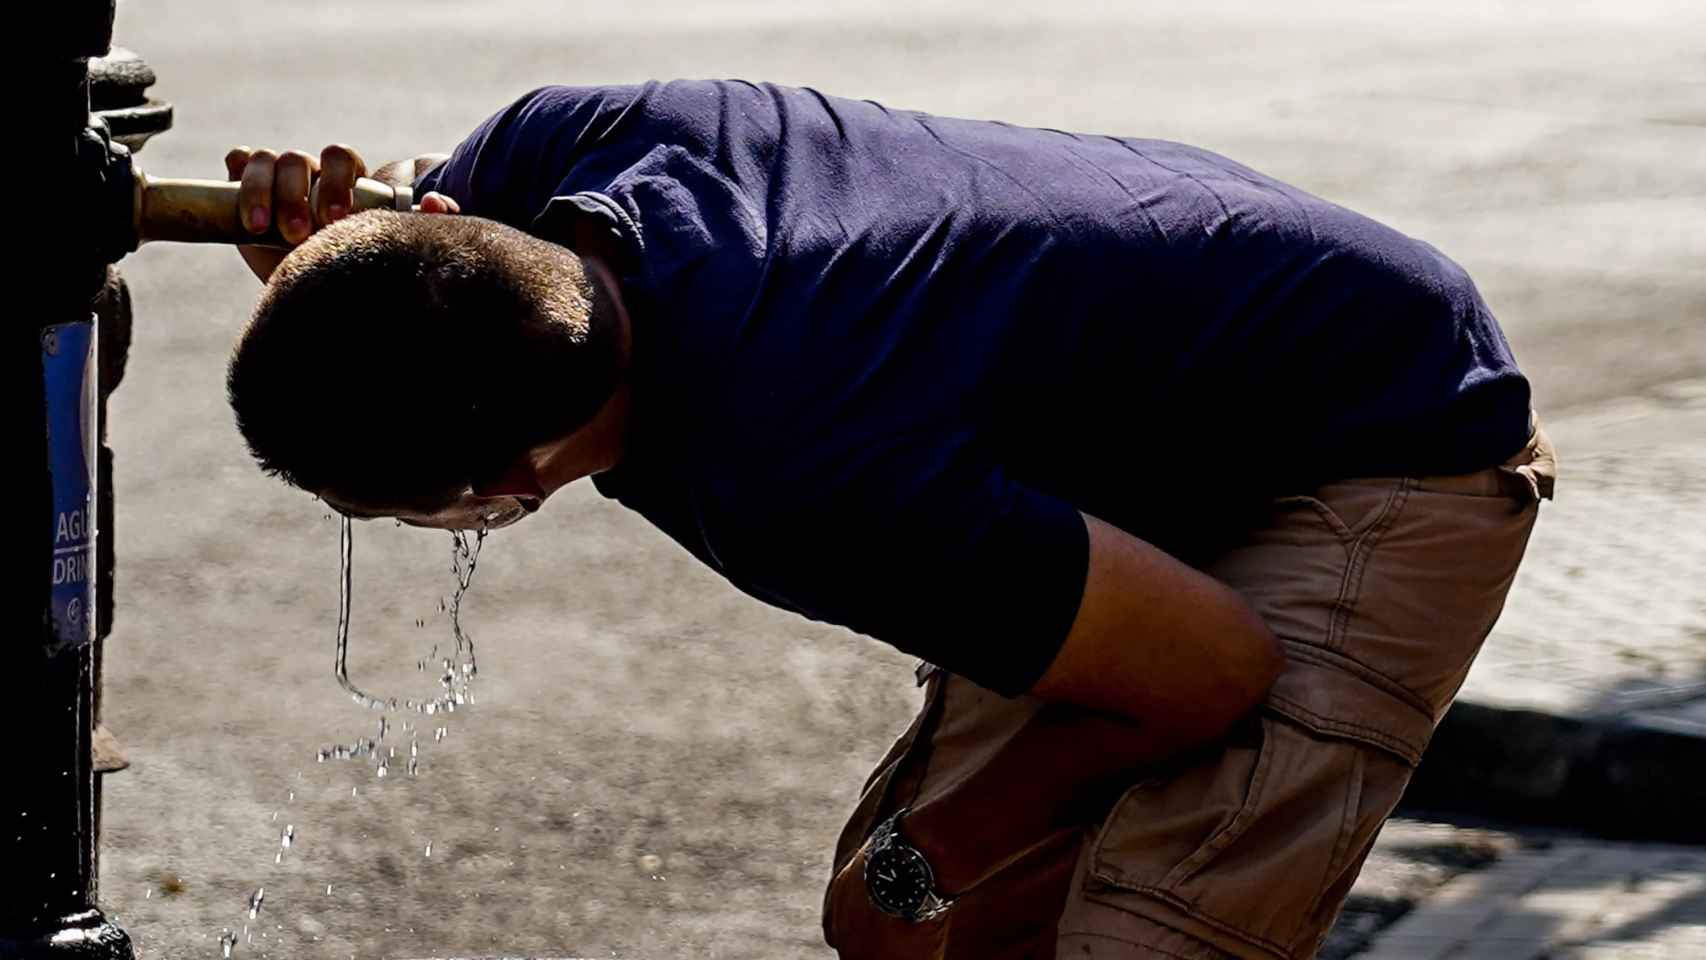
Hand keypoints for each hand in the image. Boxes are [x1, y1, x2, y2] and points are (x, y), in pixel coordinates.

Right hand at [223, 144, 460, 281]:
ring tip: (261, 229)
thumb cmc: (353, 271)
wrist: (310, 299)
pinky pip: (238, 160)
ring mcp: (275, 179)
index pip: (340, 159)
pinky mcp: (242, 188)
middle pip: (298, 159)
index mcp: (344, 182)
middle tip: (297, 235)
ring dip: (262, 192)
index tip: (335, 220)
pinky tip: (239, 206)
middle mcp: (309, 176)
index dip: (335, 183)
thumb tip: (437, 204)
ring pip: (265, 160)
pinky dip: (238, 176)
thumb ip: (420, 224)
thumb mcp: (383, 251)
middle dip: (295, 195)